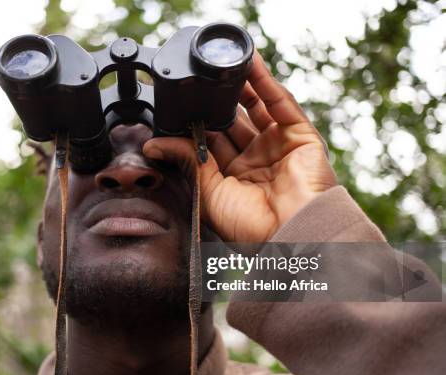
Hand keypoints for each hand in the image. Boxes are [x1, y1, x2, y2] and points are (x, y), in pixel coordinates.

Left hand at [143, 52, 336, 241]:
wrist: (293, 233)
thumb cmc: (251, 226)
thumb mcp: (208, 192)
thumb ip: (186, 161)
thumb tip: (152, 145)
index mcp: (233, 179)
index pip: (211, 143)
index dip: (195, 126)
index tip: (176, 108)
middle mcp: (256, 161)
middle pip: (232, 123)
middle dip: (214, 104)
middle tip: (196, 83)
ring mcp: (278, 146)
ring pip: (256, 108)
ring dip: (239, 86)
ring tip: (219, 63)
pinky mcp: (299, 136)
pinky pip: (280, 103)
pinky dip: (264, 82)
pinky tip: (247, 64)